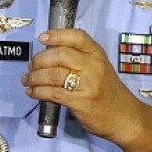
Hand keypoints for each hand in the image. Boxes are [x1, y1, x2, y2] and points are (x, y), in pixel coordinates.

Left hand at [23, 29, 143, 144]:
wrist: (124, 117)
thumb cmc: (109, 92)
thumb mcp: (100, 69)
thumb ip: (80, 60)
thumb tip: (49, 56)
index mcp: (98, 54)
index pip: (77, 37)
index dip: (57, 35)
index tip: (42, 38)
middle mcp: (93, 65)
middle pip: (60, 55)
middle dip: (40, 60)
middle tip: (31, 66)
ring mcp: (88, 84)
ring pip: (53, 74)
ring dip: (35, 77)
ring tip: (27, 80)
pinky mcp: (80, 101)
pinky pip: (53, 93)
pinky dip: (38, 91)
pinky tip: (32, 92)